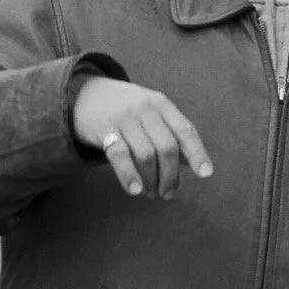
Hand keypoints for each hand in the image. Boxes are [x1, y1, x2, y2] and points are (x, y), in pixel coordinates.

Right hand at [71, 77, 212, 199]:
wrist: (83, 94)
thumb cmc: (125, 109)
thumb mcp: (150, 112)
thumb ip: (170, 133)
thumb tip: (191, 163)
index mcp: (162, 104)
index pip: (186, 130)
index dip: (197, 153)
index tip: (205, 174)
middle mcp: (146, 109)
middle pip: (167, 147)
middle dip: (171, 175)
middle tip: (169, 194)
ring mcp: (124, 119)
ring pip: (146, 154)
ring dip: (152, 180)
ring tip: (152, 194)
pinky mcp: (104, 130)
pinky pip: (120, 155)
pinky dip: (130, 175)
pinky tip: (136, 191)